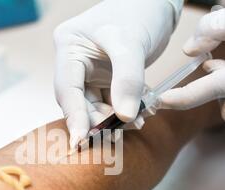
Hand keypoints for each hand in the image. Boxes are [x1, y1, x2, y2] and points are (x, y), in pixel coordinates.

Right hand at [54, 0, 182, 147]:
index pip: (67, 89)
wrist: (158, 2)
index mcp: (69, 47)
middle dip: (97, 120)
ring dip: (113, 119)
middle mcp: (75, 62)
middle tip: (115, 135)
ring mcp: (90, 70)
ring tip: (135, 124)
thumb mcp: (132, 43)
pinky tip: (139, 116)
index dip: (74, 117)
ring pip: (95, 105)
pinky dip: (124, 111)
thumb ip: (127, 80)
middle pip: (79, 101)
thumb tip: (124, 118)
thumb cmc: (140, 10)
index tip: (81, 141)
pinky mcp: (106, 77)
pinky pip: (111, 101)